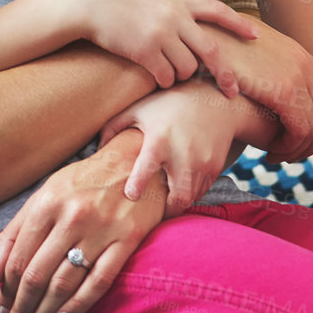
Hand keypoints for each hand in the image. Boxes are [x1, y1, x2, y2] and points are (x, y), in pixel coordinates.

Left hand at [0, 130, 164, 312]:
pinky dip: (78, 306)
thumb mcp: (46, 195)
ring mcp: (101, 228)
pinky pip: (99, 281)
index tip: (2, 311)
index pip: (17, 257)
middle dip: (21, 310)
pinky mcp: (127, 239)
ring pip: (64, 283)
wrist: (135, 160)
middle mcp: (72, 215)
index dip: (6, 291)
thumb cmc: (84, 182)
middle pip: (37, 274)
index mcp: (47, 202)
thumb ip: (15, 233)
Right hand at [48, 0, 257, 92]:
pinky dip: (164, 81)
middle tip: (233, 91)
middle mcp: (176, 15)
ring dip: (181, 76)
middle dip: (225, 75)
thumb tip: (195, 27)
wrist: (91, 0)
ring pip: (187, 68)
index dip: (238, 24)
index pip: (217, 10)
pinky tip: (155, 75)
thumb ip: (176, 8)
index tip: (255, 35)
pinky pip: (166, 77)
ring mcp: (162, 33)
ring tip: (166, 69)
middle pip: (211, 51)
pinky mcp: (146, 50)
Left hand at [98, 78, 261, 213]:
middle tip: (154, 212)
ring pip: (190, 199)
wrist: (213, 99)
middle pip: (177, 200)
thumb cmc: (169, 103)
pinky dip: (191, 193)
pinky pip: (202, 191)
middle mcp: (183, 155)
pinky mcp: (215, 167)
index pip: (146, 170)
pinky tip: (181, 186)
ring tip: (166, 200)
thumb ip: (114, 127)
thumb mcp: (139, 109)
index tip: (130, 195)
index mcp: (159, 141)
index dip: (136, 186)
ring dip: (178, 202)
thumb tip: (97, 149)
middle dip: (165, 212)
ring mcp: (202, 163)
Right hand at [203, 20, 312, 161]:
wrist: (206, 34)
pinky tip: (271, 153)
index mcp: (298, 54)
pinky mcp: (283, 92)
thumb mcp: (250, 46)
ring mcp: (297, 77)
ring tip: (281, 156)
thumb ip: (264, 60)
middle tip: (298, 153)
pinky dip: (290, 147)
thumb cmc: (218, 42)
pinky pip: (301, 130)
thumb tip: (259, 73)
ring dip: (301, 149)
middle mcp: (304, 65)